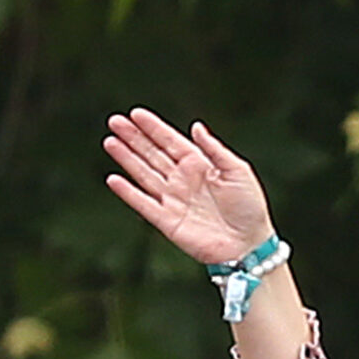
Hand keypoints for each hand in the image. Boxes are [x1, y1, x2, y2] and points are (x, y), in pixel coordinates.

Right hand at [101, 109, 274, 266]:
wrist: (247, 244)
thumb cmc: (248, 207)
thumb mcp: (237, 170)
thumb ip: (214, 149)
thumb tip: (195, 127)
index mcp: (198, 164)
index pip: (170, 141)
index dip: (153, 127)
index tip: (135, 114)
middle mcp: (182, 179)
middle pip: (152, 154)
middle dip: (133, 138)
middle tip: (115, 122)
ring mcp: (172, 200)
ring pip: (143, 174)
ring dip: (126, 158)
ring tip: (110, 142)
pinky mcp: (166, 221)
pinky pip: (143, 203)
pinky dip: (127, 193)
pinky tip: (113, 179)